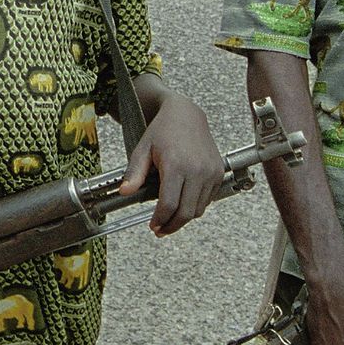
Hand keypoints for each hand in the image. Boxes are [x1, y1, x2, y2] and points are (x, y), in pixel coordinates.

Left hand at [119, 93, 224, 234]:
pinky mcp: (219, 172)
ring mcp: (211, 172)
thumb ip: (135, 173)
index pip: (169, 204)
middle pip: (186, 212)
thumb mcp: (143, 149)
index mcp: (176, 165)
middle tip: (160, 230)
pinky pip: (208, 200)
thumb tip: (124, 192)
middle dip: (172, 226)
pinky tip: (183, 202)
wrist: (186, 114)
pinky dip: (196, 206)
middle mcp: (197, 170)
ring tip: (170, 217)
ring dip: (184, 218)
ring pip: (199, 209)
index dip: (160, 220)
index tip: (153, 225)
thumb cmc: (163, 130)